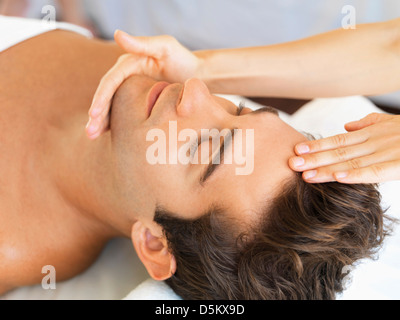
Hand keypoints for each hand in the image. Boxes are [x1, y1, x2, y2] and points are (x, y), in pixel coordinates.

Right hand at [86, 31, 200, 138]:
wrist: (198, 76)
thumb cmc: (183, 59)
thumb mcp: (165, 47)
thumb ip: (142, 43)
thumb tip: (117, 33)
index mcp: (128, 64)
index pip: (110, 82)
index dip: (100, 98)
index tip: (94, 114)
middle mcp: (125, 78)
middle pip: (106, 97)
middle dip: (96, 114)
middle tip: (90, 132)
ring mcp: (130, 91)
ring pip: (111, 107)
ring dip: (101, 122)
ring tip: (92, 136)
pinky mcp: (138, 103)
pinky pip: (122, 114)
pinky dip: (114, 125)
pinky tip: (107, 137)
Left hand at [289, 113, 399, 183]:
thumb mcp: (391, 123)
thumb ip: (368, 124)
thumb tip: (347, 126)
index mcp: (371, 134)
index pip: (339, 140)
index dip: (317, 146)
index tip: (297, 150)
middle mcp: (375, 143)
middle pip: (339, 152)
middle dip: (314, 159)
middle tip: (291, 163)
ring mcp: (386, 153)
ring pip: (351, 163)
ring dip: (327, 170)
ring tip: (306, 175)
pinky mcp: (399, 166)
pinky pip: (375, 172)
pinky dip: (356, 174)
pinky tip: (338, 178)